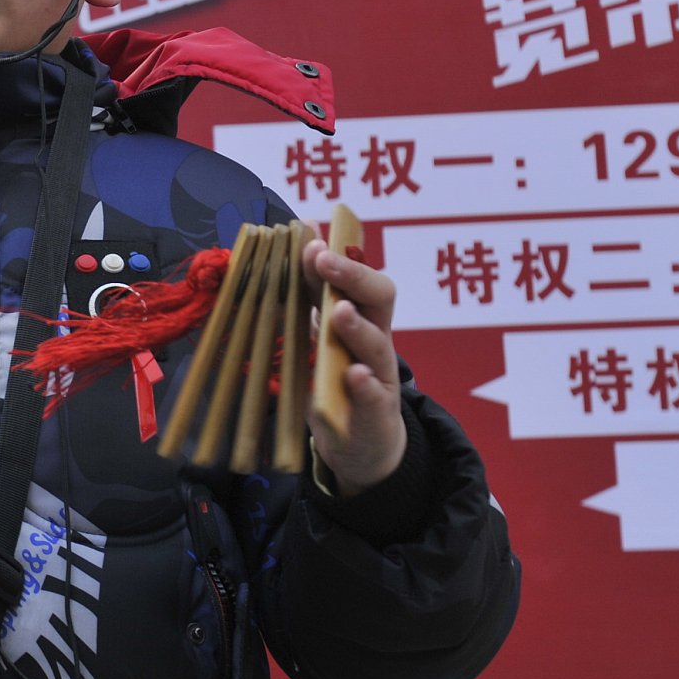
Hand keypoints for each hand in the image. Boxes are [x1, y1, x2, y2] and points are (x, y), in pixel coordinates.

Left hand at [299, 235, 406, 496]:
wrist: (363, 441)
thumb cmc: (340, 379)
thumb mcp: (322, 334)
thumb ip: (312, 295)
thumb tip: (299, 240)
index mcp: (360, 315)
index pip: (354, 275)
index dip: (336, 253)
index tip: (310, 236)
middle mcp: (376, 338)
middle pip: (379, 296)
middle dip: (352, 274)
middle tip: (324, 259)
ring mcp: (380, 375)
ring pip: (378, 343)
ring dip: (358, 326)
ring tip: (339, 312)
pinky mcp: (377, 412)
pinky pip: (375, 395)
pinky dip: (365, 385)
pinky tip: (354, 375)